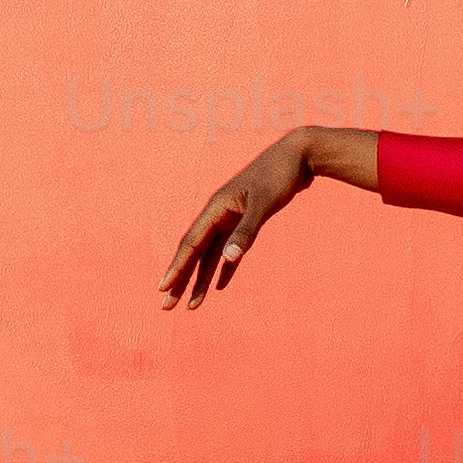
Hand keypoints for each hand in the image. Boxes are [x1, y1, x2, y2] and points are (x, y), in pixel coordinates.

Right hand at [161, 129, 314, 306]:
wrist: (299, 156)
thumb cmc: (280, 175)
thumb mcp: (264, 203)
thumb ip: (246, 231)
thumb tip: (228, 258)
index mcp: (217, 208)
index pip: (191, 244)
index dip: (177, 267)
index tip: (163, 288)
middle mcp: (219, 214)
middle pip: (195, 253)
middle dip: (182, 280)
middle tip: (167, 306)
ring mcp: (232, 218)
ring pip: (211, 255)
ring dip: (201, 280)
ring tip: (193, 306)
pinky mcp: (247, 220)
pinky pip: (230, 249)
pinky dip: (224, 268)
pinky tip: (220, 286)